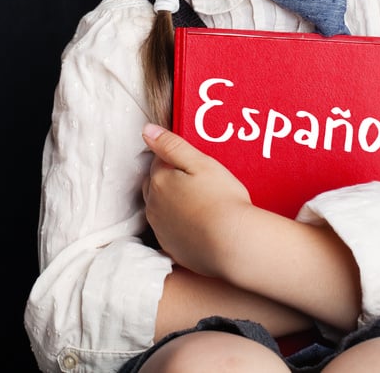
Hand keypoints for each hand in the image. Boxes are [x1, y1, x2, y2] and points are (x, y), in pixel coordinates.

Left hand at [141, 123, 252, 278]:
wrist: (232, 242)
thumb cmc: (221, 199)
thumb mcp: (201, 163)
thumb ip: (171, 145)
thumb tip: (147, 131)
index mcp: (159, 181)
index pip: (158, 162)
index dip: (174, 160)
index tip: (192, 164)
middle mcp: (153, 206)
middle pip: (154, 186)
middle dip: (167, 181)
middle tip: (194, 181)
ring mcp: (161, 229)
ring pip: (159, 209)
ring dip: (170, 203)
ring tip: (197, 203)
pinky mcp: (170, 248)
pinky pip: (168, 231)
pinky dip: (177, 225)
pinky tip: (196, 224)